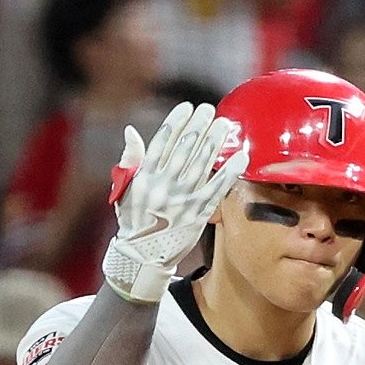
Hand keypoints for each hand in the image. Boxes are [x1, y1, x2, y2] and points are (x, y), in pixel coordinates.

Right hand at [102, 101, 247, 302]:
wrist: (142, 256)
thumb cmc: (133, 220)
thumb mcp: (124, 190)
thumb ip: (131, 161)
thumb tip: (132, 132)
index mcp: (145, 177)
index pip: (163, 143)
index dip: (177, 123)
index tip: (188, 108)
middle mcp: (164, 186)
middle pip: (185, 149)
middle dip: (199, 127)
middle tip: (211, 110)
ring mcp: (182, 200)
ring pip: (201, 165)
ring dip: (215, 143)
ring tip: (225, 125)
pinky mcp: (197, 214)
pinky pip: (217, 190)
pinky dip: (229, 173)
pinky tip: (240, 158)